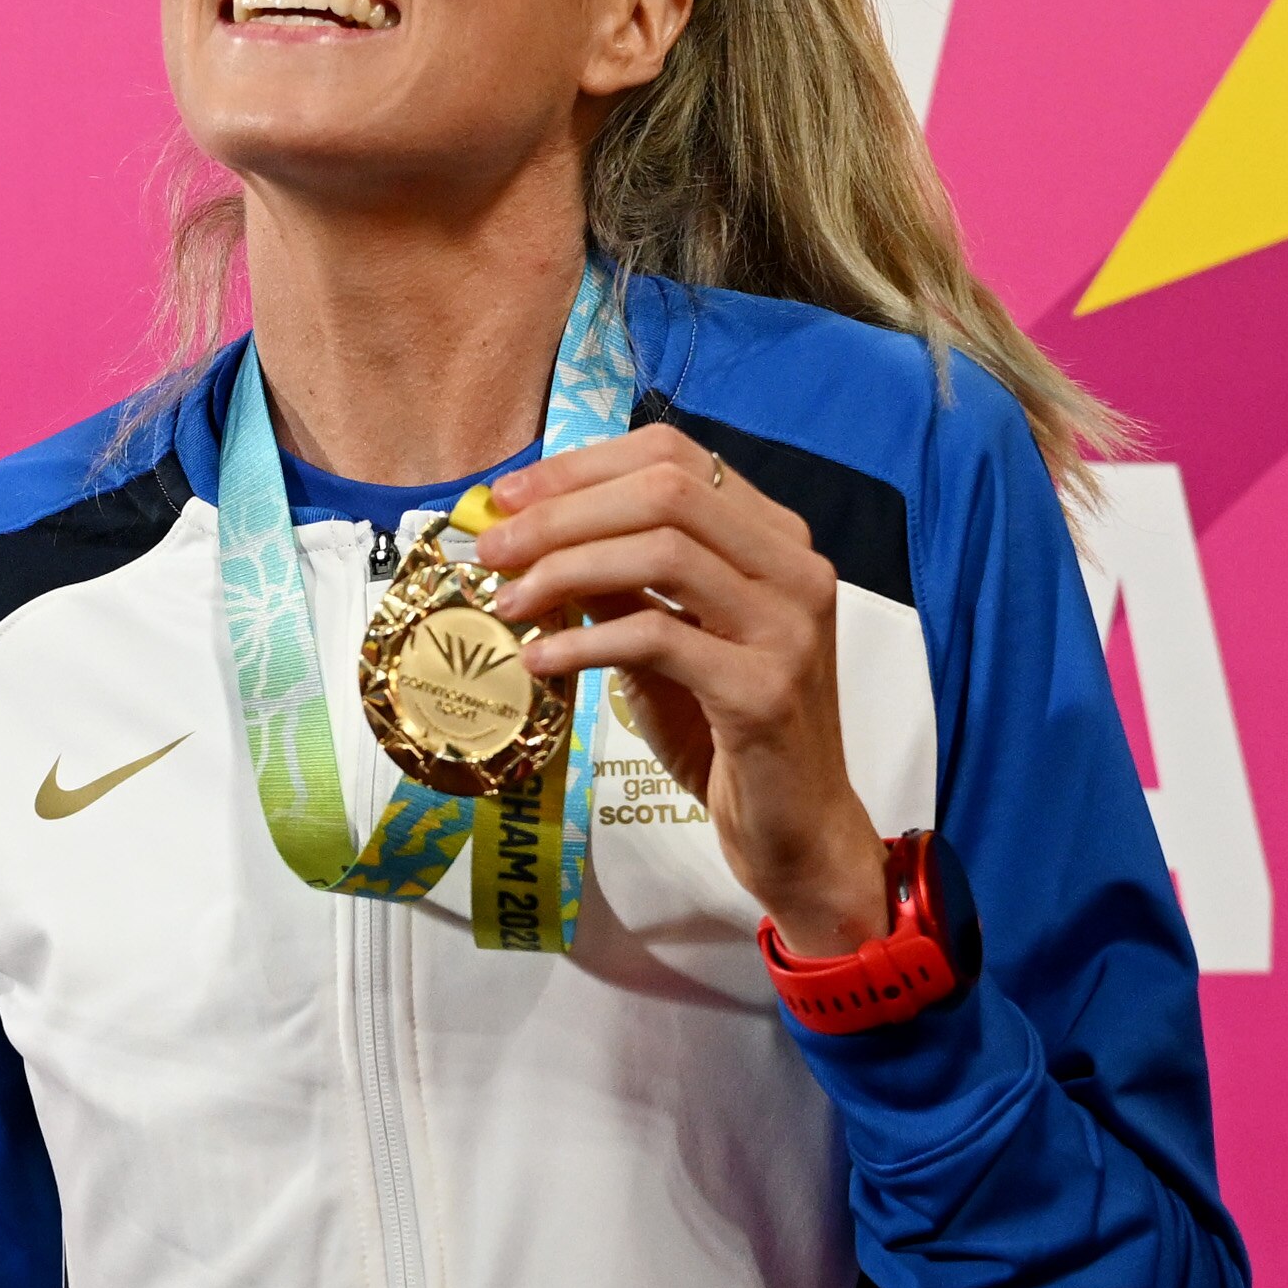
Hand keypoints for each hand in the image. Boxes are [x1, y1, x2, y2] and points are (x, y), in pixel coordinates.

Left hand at [474, 425, 890, 955]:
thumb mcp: (664, 642)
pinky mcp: (766, 690)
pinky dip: (585, 642)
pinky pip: (658, 638)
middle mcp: (795, 568)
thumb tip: (529, 533)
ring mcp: (789, 627)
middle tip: (492, 550)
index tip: (508, 497)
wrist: (795, 830)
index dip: (583, 467)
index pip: (676, 457)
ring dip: (566, 569)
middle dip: (562, 513)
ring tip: (507, 604)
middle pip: (666, 493)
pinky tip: (540, 660)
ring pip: (664, 552)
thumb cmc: (724, 733)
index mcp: (775, 538)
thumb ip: (617, 582)